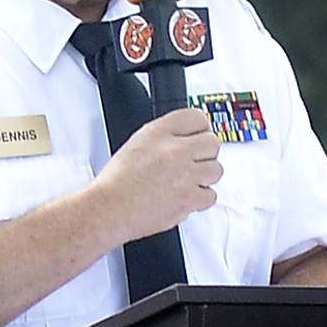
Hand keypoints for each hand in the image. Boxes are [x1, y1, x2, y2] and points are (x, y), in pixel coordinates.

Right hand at [90, 107, 221, 245]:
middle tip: (196, 161)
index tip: (199, 136)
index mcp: (159, 132)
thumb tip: (185, 138)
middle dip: (206, 153)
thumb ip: (164, 137)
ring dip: (205, 176)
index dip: (200, 128)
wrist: (110, 209)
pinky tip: (187, 196)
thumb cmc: (116, 182)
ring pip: (216, 170)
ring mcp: (185, 174)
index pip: (196, 117)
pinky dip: (201, 199)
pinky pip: (210, 195)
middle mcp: (174, 150)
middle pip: (212, 142)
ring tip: (189, 181)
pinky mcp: (189, 198)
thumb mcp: (137, 143)